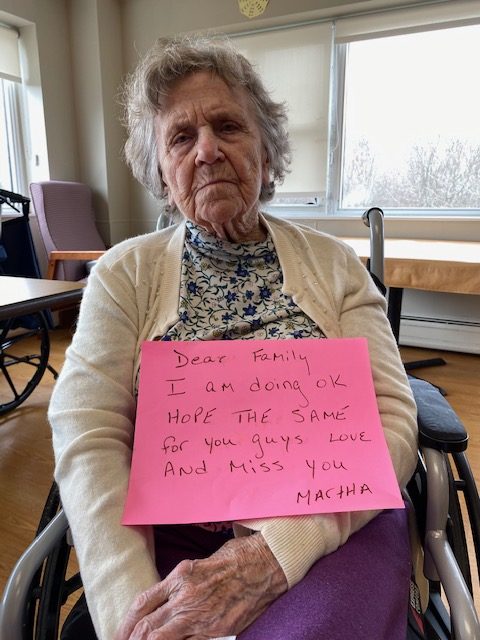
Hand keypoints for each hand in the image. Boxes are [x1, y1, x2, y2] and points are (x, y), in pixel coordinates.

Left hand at [115, 532, 286, 639]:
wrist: (266, 563)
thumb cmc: (235, 558)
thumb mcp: (199, 564)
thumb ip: (180, 584)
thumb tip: (164, 603)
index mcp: (180, 576)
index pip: (142, 603)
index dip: (127, 623)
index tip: (120, 633)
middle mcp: (187, 597)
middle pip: (147, 628)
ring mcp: (202, 616)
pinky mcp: (219, 630)